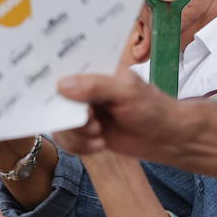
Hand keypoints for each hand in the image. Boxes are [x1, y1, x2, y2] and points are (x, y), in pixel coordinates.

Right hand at [55, 70, 182, 157]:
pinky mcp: (85, 133)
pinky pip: (66, 141)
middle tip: (92, 123)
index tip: (49, 94)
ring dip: (76, 135)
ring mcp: (83, 112)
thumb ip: (96, 87)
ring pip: (59, 124)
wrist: (166, 138)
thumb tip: (62, 85)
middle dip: (68, 117)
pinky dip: (79, 147)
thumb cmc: (152, 108)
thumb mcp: (126, 92)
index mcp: (94, 71)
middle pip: (55, 101)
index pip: (63, 69)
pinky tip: (100, 146)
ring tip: (99, 136)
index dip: (51, 80)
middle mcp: (84, 90)